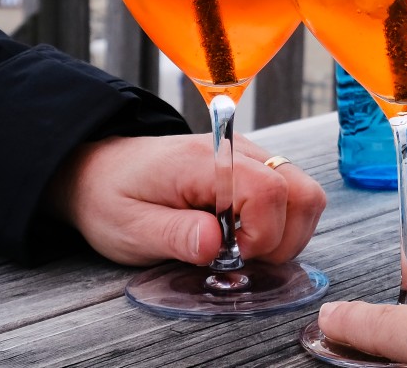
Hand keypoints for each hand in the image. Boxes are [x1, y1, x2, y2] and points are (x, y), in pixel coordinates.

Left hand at [47, 133, 325, 265]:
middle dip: (284, 239)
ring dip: (286, 234)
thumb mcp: (130, 227)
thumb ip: (176, 236)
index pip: (269, 191)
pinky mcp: (254, 170)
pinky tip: (245, 237)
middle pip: (303, 192)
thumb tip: (217, 245)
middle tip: (241, 256)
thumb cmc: (112, 197)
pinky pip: (293, 197)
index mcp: (205, 161)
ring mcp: (250, 158)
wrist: (101, 170)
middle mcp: (237, 151)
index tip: (230, 254)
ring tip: (242, 248)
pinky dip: (281, 226)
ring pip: (306, 196)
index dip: (261, 235)